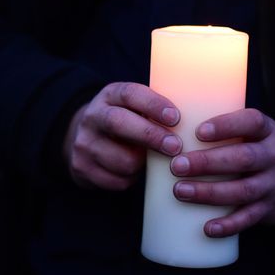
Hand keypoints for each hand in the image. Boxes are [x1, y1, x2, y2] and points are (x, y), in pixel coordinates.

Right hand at [63, 82, 181, 189]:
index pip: (130, 94)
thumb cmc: (125, 122)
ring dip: (143, 164)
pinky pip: (117, 180)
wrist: (83, 140)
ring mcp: (84, 143)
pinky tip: (134, 172)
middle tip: (176, 146)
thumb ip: (154, 111)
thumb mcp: (134, 108)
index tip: (176, 118)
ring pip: (122, 159)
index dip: (153, 105)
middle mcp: (93, 116)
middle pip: (119, 123)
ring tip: (150, 161)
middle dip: (150, 136)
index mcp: (109, 96)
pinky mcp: (82, 168)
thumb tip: (193, 123)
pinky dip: (131, 179)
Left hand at [170, 108, 274, 236]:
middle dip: (207, 163)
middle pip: (243, 158)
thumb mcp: (257, 132)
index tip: (198, 131)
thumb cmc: (265, 150)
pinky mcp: (270, 210)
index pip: (252, 122)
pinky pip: (248, 219)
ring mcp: (273, 185)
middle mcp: (274, 157)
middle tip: (176, 165)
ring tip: (180, 191)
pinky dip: (228, 225)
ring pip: (242, 190)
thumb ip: (228, 128)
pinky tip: (207, 228)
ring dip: (209, 193)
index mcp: (268, 132)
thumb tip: (173, 126)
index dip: (226, 125)